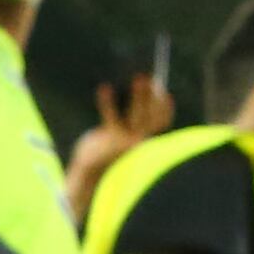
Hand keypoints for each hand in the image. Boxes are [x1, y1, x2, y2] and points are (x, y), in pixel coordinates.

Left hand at [64, 74, 174, 209]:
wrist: (87, 175)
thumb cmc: (103, 154)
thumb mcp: (119, 140)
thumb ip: (129, 125)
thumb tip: (134, 97)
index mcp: (143, 142)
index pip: (161, 124)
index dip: (165, 109)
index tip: (166, 94)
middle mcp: (139, 142)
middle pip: (152, 116)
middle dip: (154, 96)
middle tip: (153, 79)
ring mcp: (125, 141)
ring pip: (137, 114)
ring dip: (140, 96)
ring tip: (139, 78)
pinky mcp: (110, 139)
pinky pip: (111, 115)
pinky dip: (108, 101)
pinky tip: (104, 88)